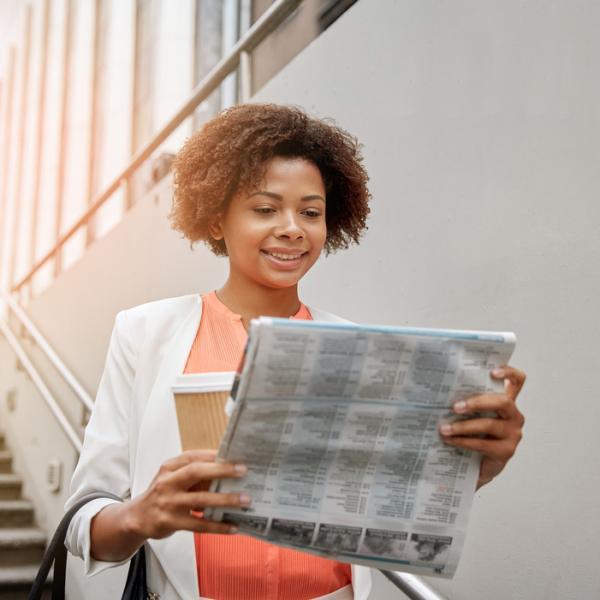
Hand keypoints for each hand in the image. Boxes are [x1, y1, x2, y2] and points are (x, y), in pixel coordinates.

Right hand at [128, 449, 249, 538]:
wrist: (137, 517)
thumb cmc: (163, 493)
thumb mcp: (173, 477)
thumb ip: (194, 472)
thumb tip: (227, 469)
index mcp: (170, 467)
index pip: (193, 456)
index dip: (213, 455)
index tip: (234, 453)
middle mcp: (168, 482)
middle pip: (196, 472)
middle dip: (221, 470)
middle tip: (243, 470)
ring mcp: (169, 503)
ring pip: (200, 499)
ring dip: (225, 499)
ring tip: (245, 500)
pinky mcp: (171, 522)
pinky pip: (199, 525)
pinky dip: (217, 526)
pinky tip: (232, 526)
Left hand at [439, 365, 525, 488]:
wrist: (477, 466)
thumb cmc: (473, 433)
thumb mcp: (471, 415)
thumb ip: (466, 401)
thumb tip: (441, 390)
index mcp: (506, 402)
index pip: (517, 381)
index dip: (509, 373)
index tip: (493, 371)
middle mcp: (513, 415)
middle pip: (502, 401)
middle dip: (477, 402)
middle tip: (455, 406)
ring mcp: (512, 434)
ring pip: (489, 425)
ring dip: (463, 426)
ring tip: (444, 428)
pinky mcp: (506, 451)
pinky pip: (482, 444)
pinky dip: (463, 441)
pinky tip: (449, 440)